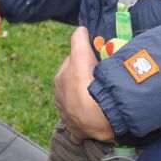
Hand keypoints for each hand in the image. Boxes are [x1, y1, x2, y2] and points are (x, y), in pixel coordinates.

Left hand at [53, 26, 113, 141]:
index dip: (85, 60)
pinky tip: (89, 125)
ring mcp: (67, 115)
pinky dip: (82, 125)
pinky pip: (77, 128)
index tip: (97, 61)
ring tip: (100, 100)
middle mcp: (60, 97)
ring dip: (85, 100)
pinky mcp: (75, 131)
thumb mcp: (82, 57)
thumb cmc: (88, 84)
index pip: (73, 63)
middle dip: (84, 80)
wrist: (96, 117)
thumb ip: (79, 41)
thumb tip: (80, 29)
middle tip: (100, 79)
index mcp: (60, 79)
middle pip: (74, 83)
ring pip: (76, 103)